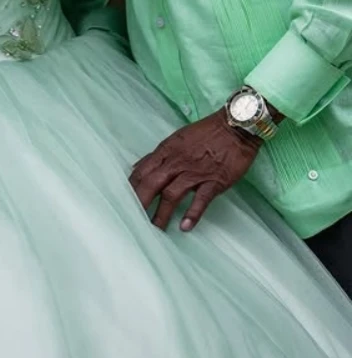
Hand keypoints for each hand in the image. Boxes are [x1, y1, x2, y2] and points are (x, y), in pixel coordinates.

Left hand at [129, 111, 262, 231]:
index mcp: (166, 151)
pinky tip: (184, 227)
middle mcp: (176, 162)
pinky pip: (201, 200)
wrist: (234, 127)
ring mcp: (195, 172)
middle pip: (152, 183)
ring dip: (162, 214)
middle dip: (140, 202)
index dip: (131, 187)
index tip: (122, 201)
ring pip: (172, 194)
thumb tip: (137, 168)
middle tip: (132, 219)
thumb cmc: (204, 133)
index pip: (142, 171)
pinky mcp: (214, 181)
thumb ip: (156, 156)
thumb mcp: (175, 139)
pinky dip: (192, 214)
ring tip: (155, 230)